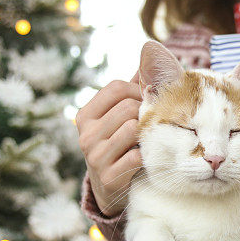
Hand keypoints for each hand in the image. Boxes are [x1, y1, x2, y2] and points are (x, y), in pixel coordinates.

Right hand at [76, 76, 142, 216]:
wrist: (109, 187)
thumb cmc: (118, 143)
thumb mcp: (117, 116)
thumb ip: (131, 88)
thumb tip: (149, 53)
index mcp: (86, 115)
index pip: (116, 88)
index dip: (137, 90)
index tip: (146, 101)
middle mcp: (86, 134)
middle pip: (128, 108)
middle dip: (146, 112)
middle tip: (153, 121)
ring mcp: (96, 157)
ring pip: (133, 129)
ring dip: (148, 133)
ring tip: (151, 137)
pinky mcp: (109, 177)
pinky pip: (136, 156)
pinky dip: (147, 154)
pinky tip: (149, 155)